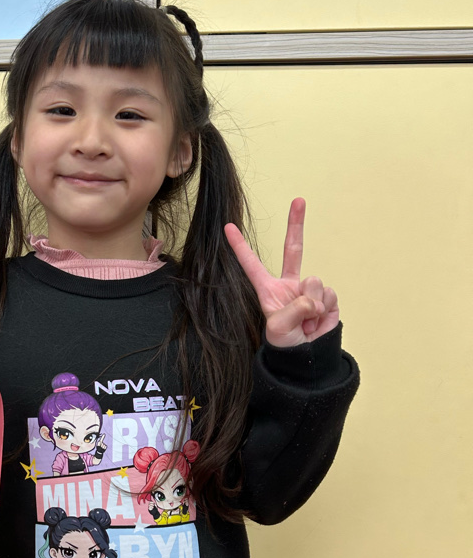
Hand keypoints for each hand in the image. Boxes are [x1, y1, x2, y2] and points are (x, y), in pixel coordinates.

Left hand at [224, 197, 338, 346]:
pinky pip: (330, 295)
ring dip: (313, 306)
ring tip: (306, 323)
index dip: (240, 246)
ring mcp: (309, 289)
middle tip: (298, 199)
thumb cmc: (286, 345)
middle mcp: (289, 285)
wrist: (307, 358)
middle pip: (293, 249)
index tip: (227, 227)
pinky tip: (318, 323)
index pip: (251, 265)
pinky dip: (325, 311)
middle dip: (296, 223)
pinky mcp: (327, 298)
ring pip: (315, 283)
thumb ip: (294, 309)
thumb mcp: (279, 329)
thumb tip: (313, 296)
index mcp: (268, 290)